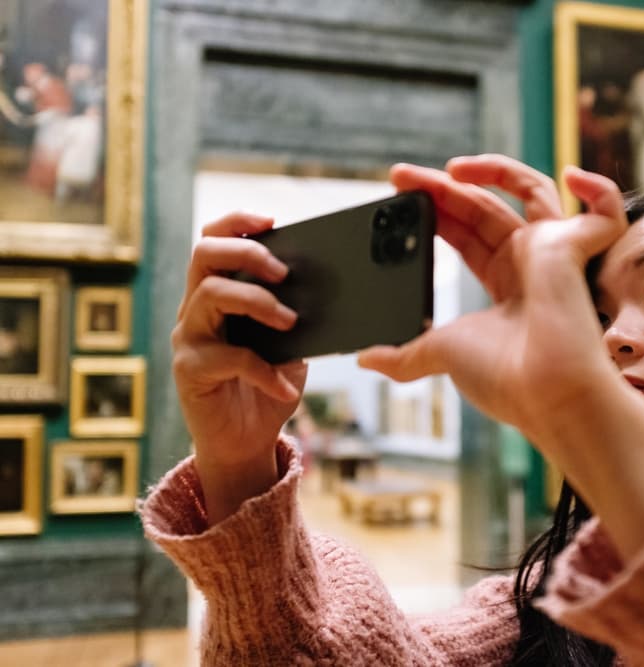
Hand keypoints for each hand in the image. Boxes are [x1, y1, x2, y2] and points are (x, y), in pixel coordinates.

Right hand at [172, 213, 306, 522]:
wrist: (246, 443)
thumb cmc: (267, 387)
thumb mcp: (290, 345)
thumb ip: (296, 316)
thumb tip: (329, 289)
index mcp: (218, 294)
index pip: (214, 240)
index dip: (238, 223)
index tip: (272, 220)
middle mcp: (195, 310)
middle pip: (203, 255)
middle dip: (247, 254)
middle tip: (283, 273)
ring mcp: (188, 338)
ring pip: (210, 295)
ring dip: (258, 302)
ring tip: (291, 321)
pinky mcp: (189, 371)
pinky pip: (228, 357)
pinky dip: (264, 371)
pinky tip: (285, 387)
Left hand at [365, 156, 643, 557]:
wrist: (545, 395)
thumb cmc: (505, 380)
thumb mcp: (440, 355)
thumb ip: (404, 354)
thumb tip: (365, 359)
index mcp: (504, 283)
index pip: (466, 233)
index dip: (436, 211)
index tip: (399, 196)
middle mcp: (531, 263)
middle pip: (484, 206)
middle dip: (441, 188)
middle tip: (401, 176)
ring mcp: (558, 252)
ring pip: (533, 189)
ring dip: (494, 169)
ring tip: (450, 168)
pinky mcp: (580, 246)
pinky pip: (606, 208)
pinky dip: (598, 188)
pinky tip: (573, 176)